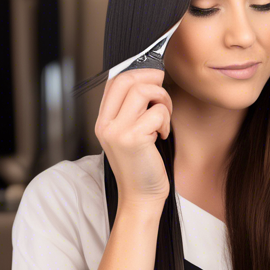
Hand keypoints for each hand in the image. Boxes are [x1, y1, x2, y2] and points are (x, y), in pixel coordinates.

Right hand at [94, 68, 173, 206]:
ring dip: (162, 100)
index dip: (137, 73)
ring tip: (163, 119)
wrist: (140, 197)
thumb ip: (132, 111)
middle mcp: (105, 124)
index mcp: (103, 121)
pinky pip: (157, 112)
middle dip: (151, 79)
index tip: (154, 79)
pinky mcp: (132, 138)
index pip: (114, 81)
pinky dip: (166, 121)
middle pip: (126, 80)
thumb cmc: (141, 166)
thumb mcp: (129, 135)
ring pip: (143, 91)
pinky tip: (162, 135)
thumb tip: (151, 80)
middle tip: (163, 93)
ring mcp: (117, 131)